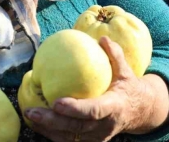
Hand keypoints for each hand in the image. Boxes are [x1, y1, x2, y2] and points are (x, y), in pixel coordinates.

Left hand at [25, 37, 168, 141]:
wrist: (140, 113)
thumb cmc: (128, 88)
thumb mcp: (127, 71)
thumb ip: (115, 55)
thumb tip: (103, 38)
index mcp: (114, 107)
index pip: (94, 111)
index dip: (75, 109)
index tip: (57, 102)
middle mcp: (105, 126)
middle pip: (76, 127)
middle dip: (53, 121)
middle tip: (32, 111)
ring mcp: (97, 137)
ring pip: (69, 137)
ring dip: (47, 129)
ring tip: (29, 116)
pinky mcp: (90, 141)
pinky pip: (68, 140)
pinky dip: (50, 133)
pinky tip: (35, 123)